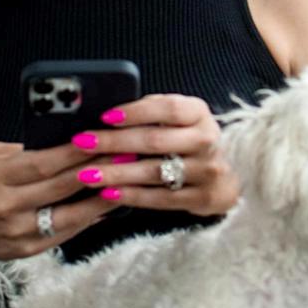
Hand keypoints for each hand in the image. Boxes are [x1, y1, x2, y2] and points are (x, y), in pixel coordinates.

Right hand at [0, 140, 111, 261]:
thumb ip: (19, 150)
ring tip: (124, 182)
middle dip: (94, 170)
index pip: (40, 164)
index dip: (71, 153)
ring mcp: (17, 232)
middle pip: (58, 188)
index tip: (98, 139)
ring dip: (99, 199)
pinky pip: (64, 233)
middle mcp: (6, 206)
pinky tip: (106, 206)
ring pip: (68, 215)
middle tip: (123, 155)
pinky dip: (87, 219)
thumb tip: (60, 141)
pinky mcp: (27, 250)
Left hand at [70, 94, 239, 215]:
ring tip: (87, 174)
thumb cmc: (187, 141)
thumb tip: (108, 113)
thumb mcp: (180, 119)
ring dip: (117, 172)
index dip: (136, 112)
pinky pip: (161, 198)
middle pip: (156, 140)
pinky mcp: (203, 198)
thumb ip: (152, 112)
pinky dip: (132, 196)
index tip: (105, 116)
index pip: (168, 108)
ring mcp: (207, 170)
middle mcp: (207, 140)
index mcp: (199, 113)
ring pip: (155, 172)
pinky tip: (108, 193)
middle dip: (114, 142)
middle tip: (83, 143)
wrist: (224, 178)